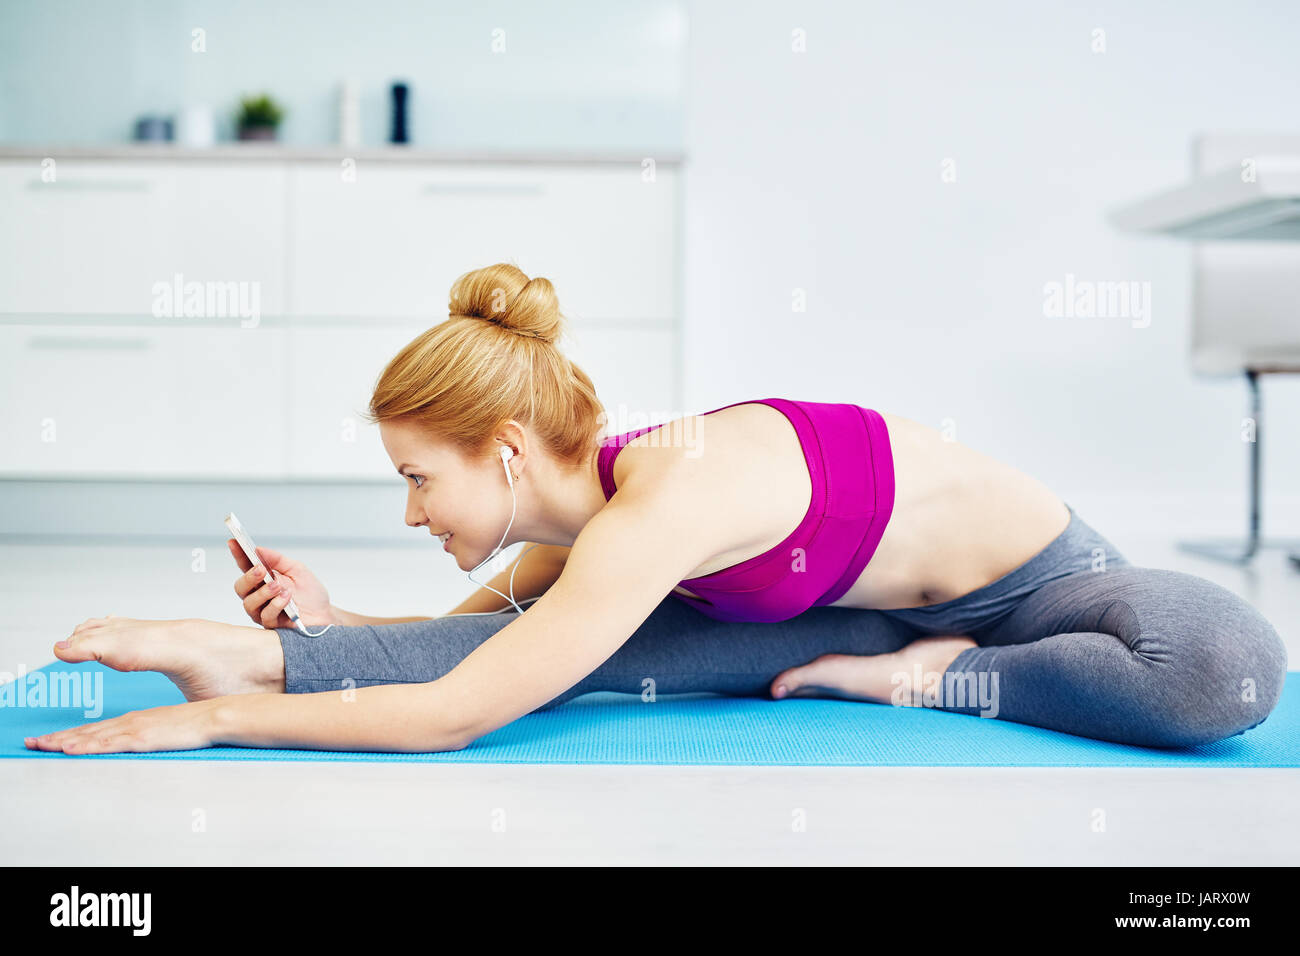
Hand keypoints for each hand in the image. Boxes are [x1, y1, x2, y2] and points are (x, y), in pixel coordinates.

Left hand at [24, 699, 221, 754]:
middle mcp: (130, 723)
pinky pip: (107, 744)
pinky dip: (86, 745)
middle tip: (33, 742)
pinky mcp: (141, 738)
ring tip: (41, 745)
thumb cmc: (198, 724)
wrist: (216, 716)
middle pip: (87, 732)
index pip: (97, 729)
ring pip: (91, 737)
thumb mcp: (170, 728)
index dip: (71, 734)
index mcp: (136, 721)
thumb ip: (154, 733)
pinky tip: (70, 748)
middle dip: (57, 737)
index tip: (51, 738)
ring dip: (63, 741)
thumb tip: (146, 741)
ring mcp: (134, 730)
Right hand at [229, 540, 332, 629]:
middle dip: (249, 577)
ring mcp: (262, 611)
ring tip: (278, 585)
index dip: (238, 554)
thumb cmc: (310, 593)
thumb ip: (278, 560)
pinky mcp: (271, 624)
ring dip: (264, 592)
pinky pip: (266, 615)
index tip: (233, 542)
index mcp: (263, 579)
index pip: (245, 566)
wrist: (325, 613)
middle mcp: (258, 595)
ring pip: (249, 603)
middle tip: (261, 569)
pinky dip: (276, 604)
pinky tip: (287, 597)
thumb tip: (258, 549)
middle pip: (241, 587)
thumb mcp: (297, 570)